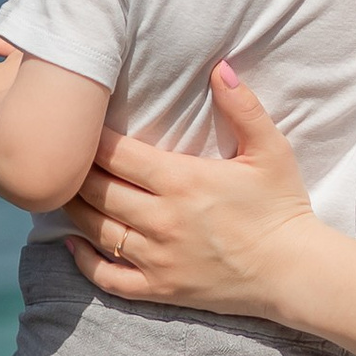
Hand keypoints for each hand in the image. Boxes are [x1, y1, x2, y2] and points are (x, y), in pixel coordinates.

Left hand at [64, 63, 315, 315]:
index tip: (80, 127)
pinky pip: (108, 278)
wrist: (294, 270)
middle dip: (75, 171)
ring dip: (73, 208)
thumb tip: (220, 66)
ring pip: (96, 230)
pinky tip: (72, 243)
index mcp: (183, 181)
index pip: (117, 155)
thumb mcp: (270, 150)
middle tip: (62, 157)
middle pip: (98, 190)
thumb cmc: (282, 205)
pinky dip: (83, 261)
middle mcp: (162, 219)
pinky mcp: (160, 288)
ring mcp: (158, 258)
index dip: (92, 140)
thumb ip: (243, 106)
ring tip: (62, 191)